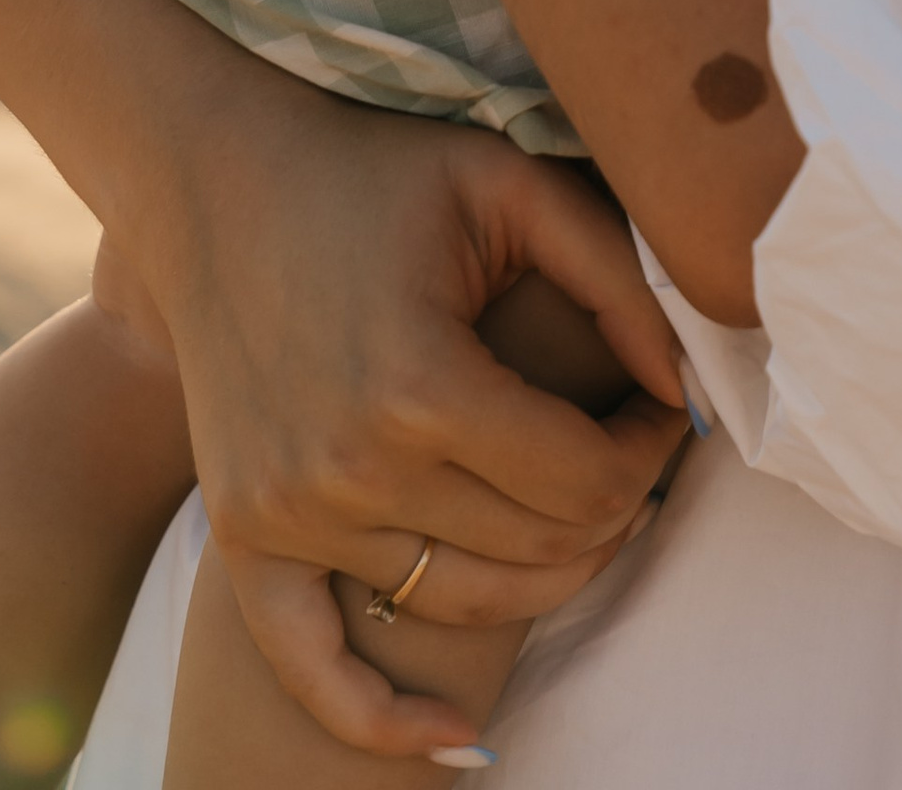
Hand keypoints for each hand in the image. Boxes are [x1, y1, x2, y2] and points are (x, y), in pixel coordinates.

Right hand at [148, 90, 691, 753]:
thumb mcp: (508, 185)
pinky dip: (383, 720)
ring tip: (583, 514)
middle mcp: (350, 468)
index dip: (650, 451)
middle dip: (613, 506)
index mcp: (422, 385)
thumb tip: (686, 387)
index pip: (585, 479)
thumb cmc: (376, 169)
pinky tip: (460, 741)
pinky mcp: (244, 535)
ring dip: (546, 573)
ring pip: (461, 602)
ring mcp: (288, 513)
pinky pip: (311, 666)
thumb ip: (613, 278)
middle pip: (535, 547)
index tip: (662, 409)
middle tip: (631, 449)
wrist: (215, 181)